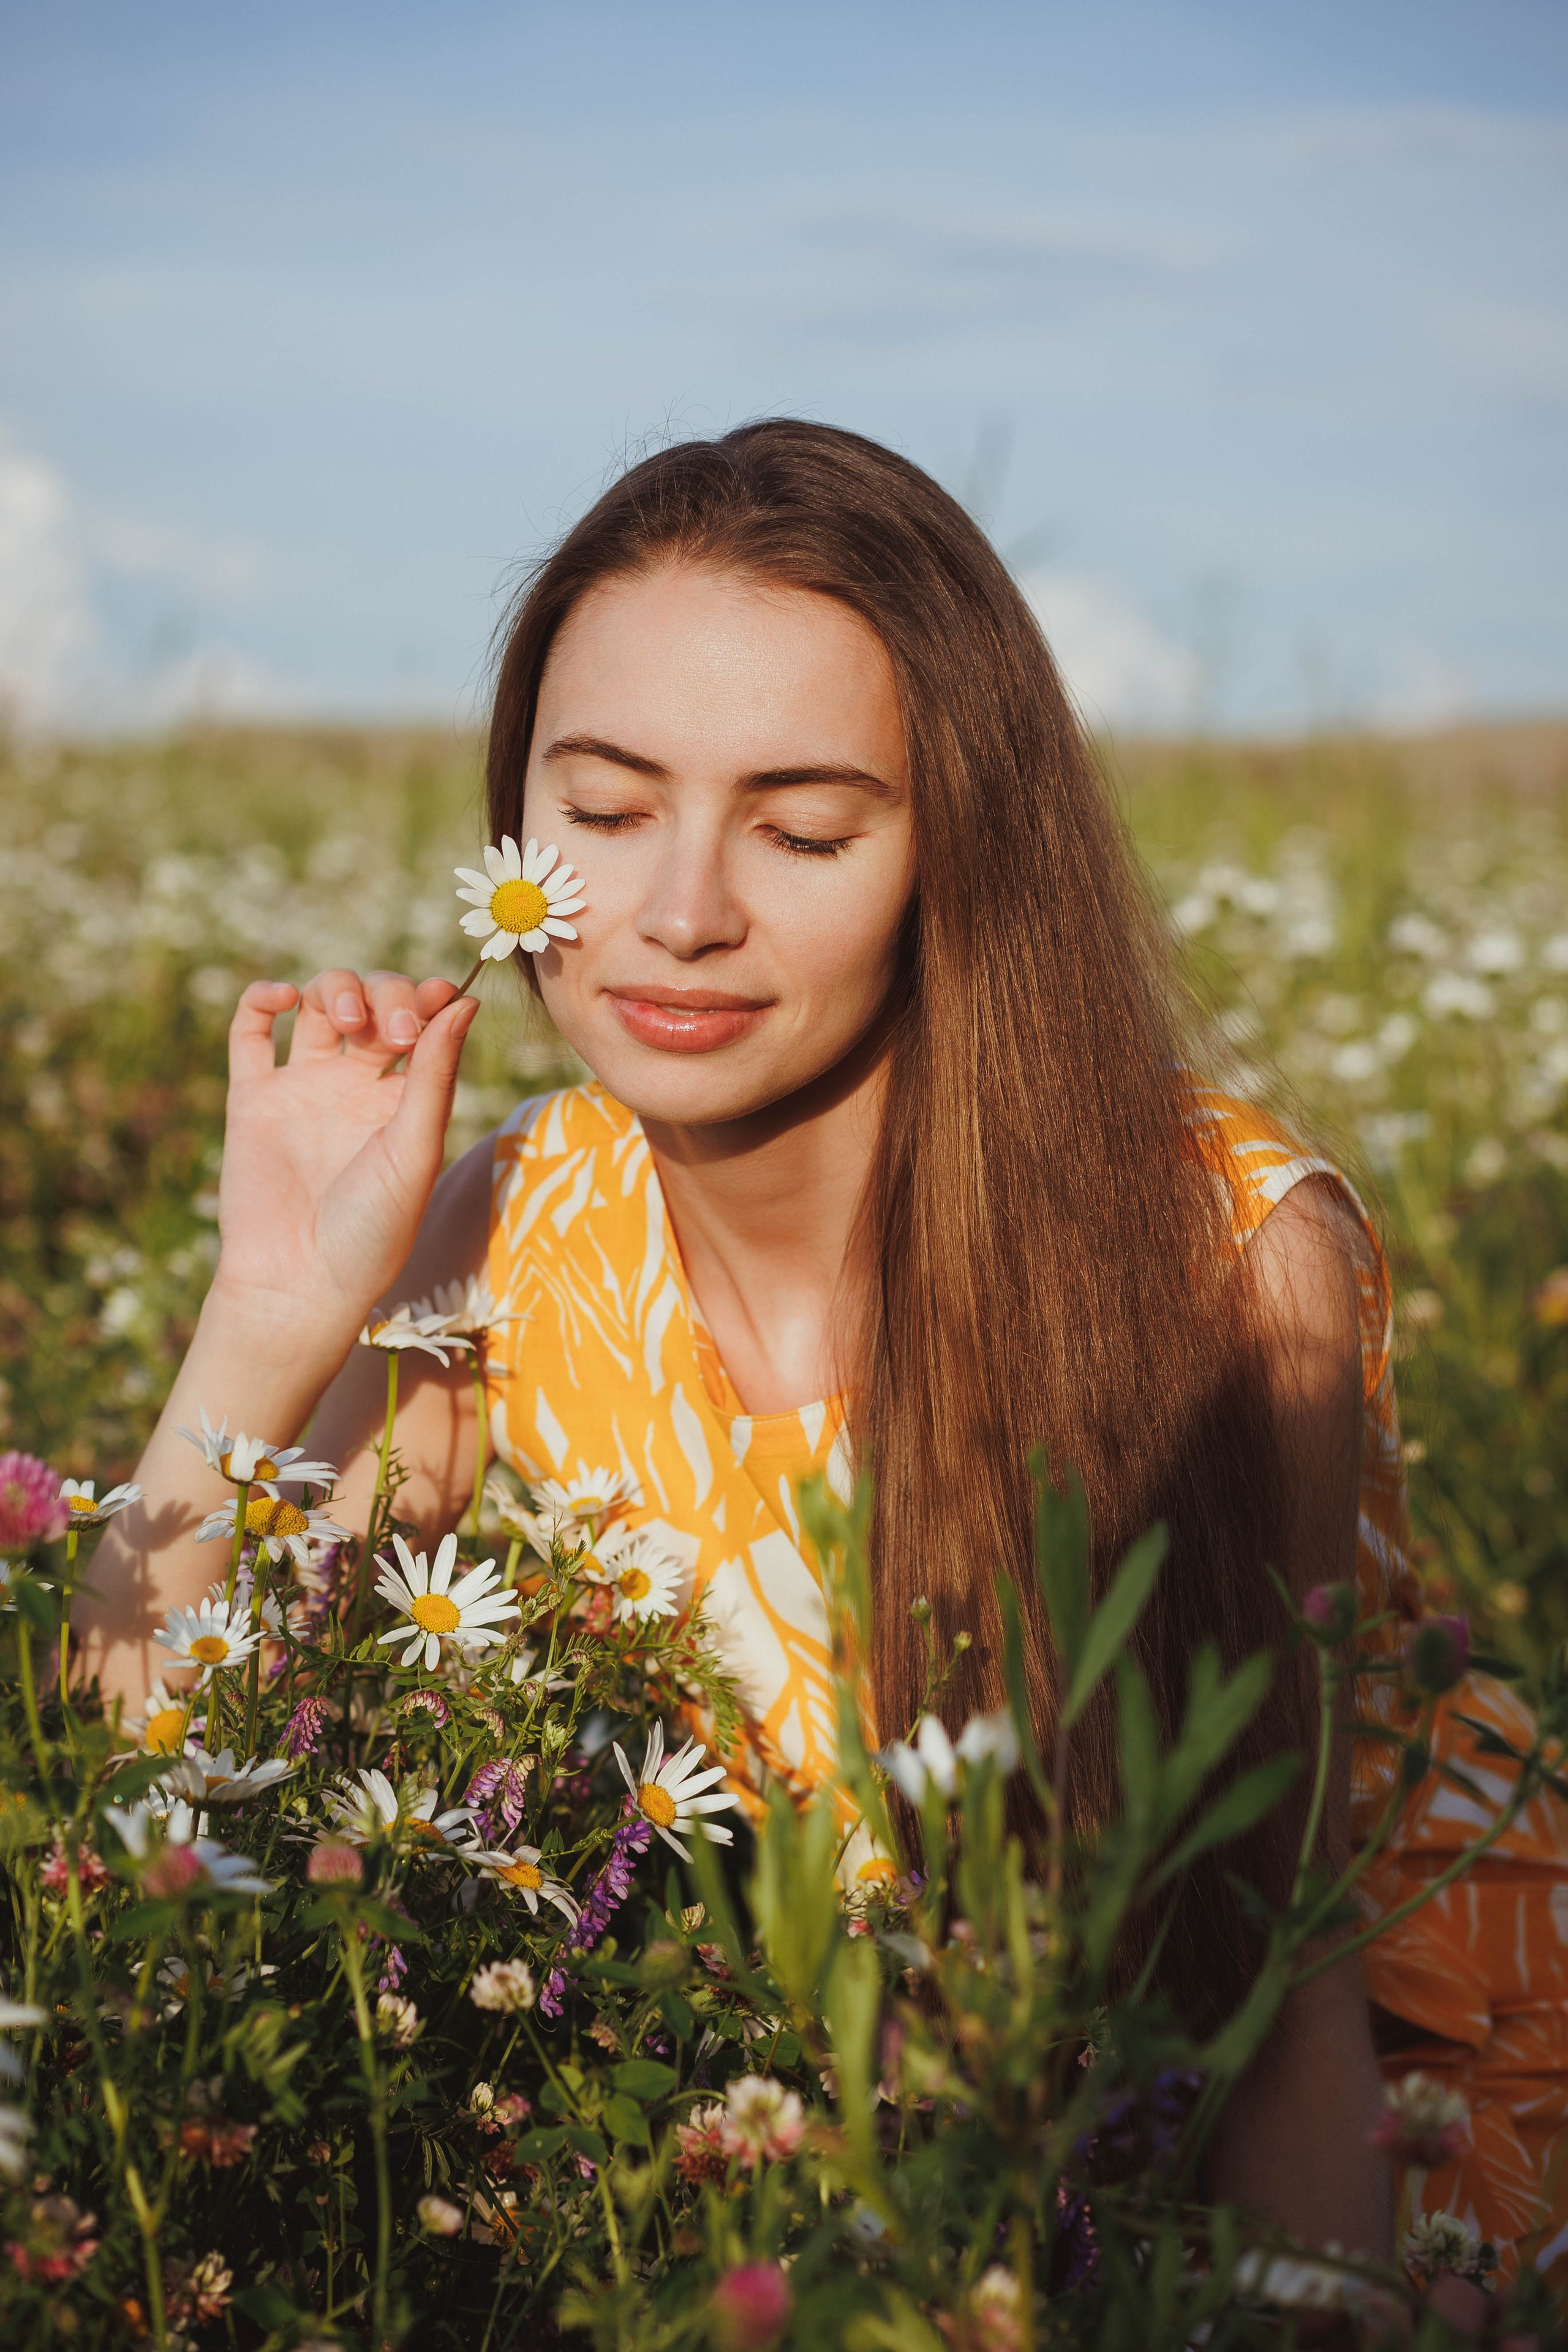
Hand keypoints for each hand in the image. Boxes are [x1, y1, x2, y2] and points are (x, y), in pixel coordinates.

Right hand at [210, 968, 479, 1342]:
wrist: (300, 1281)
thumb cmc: (373, 1229)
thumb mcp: (415, 1148)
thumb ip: (434, 1074)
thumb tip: (465, 1000)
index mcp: (406, 1100)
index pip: (423, 1023)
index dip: (430, 998)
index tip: (441, 994)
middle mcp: (356, 1086)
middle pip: (374, 1003)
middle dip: (387, 996)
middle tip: (392, 1031)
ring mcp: (303, 1087)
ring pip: (318, 1004)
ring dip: (336, 989)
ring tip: (348, 1020)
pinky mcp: (253, 1097)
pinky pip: (250, 1031)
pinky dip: (263, 997)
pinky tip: (284, 997)